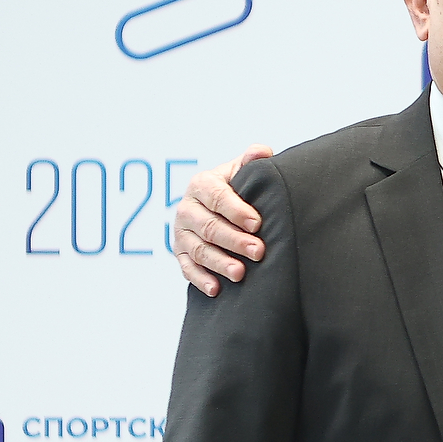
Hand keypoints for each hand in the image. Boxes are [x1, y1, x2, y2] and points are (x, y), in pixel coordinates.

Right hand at [174, 146, 270, 295]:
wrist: (215, 208)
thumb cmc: (234, 189)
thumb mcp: (240, 173)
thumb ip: (250, 162)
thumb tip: (262, 151)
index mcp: (201, 185)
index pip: (217, 197)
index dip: (236, 210)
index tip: (257, 223)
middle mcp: (186, 208)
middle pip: (209, 227)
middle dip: (234, 240)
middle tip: (259, 251)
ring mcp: (181, 233)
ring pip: (198, 250)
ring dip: (219, 262)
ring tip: (241, 273)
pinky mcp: (180, 254)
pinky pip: (187, 269)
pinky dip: (200, 279)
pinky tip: (216, 289)